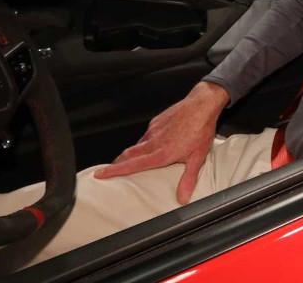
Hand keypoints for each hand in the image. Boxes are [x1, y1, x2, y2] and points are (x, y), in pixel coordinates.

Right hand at [95, 82, 229, 203]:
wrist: (202, 104)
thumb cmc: (201, 129)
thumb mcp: (198, 158)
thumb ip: (188, 179)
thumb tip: (183, 198)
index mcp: (161, 153)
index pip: (132, 165)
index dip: (114, 170)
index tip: (100, 174)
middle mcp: (154, 142)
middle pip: (128, 154)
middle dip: (116, 164)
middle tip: (107, 171)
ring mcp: (154, 130)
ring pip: (136, 144)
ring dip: (129, 154)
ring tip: (126, 162)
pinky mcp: (156, 121)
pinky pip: (145, 135)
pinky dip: (143, 142)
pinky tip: (148, 146)